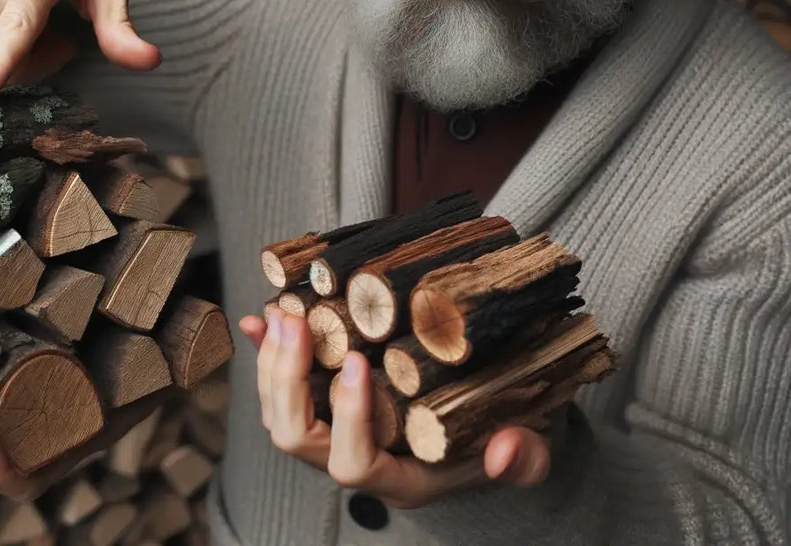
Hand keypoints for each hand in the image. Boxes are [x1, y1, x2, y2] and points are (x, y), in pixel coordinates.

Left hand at [237, 312, 551, 509]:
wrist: (497, 428)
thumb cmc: (511, 437)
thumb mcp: (532, 450)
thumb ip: (524, 457)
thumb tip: (507, 452)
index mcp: (400, 477)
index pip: (354, 464)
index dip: (347, 418)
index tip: (357, 362)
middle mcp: (359, 461)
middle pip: (297, 437)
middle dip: (287, 380)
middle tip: (297, 324)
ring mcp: (337, 435)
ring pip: (280, 413)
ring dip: (272, 363)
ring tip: (281, 314)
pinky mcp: (327, 408)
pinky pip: (281, 389)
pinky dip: (266, 354)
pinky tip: (258, 320)